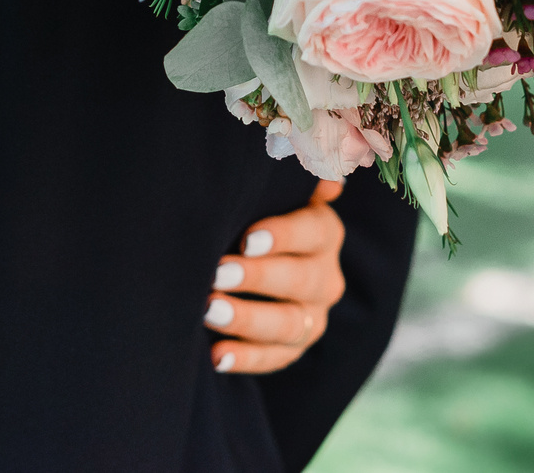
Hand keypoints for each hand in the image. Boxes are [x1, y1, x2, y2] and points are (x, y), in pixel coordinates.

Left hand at [203, 178, 346, 374]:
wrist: (245, 260)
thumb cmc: (251, 213)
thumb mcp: (271, 193)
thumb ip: (291, 177)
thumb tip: (323, 174)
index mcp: (323, 233)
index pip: (313, 232)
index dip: (283, 235)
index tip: (247, 238)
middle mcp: (325, 277)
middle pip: (300, 280)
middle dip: (257, 278)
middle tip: (217, 273)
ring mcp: (311, 317)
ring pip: (288, 324)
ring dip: (247, 319)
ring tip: (208, 311)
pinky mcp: (292, 349)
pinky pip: (274, 359)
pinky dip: (244, 359)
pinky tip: (215, 355)